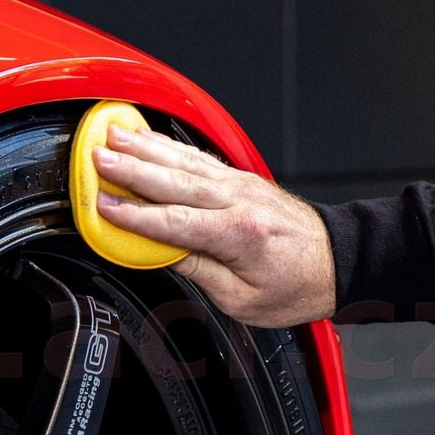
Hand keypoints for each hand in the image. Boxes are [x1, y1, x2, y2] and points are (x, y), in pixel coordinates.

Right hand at [92, 125, 335, 327]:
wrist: (338, 260)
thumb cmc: (296, 285)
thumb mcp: (242, 299)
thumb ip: (199, 270)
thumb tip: (160, 252)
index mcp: (238, 234)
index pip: (173, 222)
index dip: (134, 215)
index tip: (103, 206)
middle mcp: (237, 200)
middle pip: (173, 181)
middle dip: (130, 168)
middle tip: (96, 156)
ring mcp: (238, 184)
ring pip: (183, 161)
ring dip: (143, 147)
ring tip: (111, 134)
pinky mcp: (239, 178)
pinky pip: (196, 158)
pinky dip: (168, 145)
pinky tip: (146, 137)